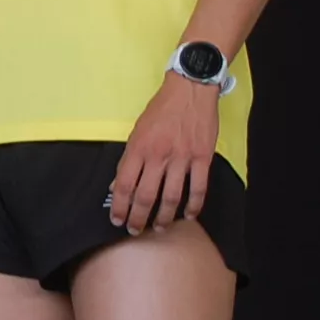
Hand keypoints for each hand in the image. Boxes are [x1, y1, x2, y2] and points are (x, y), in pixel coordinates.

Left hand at [109, 72, 221, 232]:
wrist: (190, 89)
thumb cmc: (162, 108)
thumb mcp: (137, 130)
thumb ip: (129, 158)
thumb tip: (118, 183)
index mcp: (139, 147)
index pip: (124, 184)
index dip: (119, 206)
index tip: (117, 219)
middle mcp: (159, 155)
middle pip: (146, 196)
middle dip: (138, 218)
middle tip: (135, 230)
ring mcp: (182, 157)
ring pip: (172, 197)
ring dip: (164, 217)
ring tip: (160, 228)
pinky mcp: (202, 157)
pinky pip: (198, 188)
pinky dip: (194, 205)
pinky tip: (189, 215)